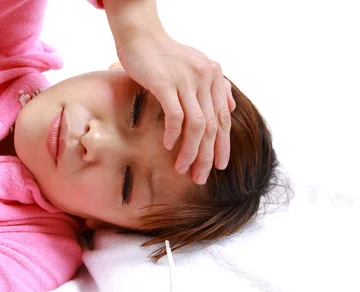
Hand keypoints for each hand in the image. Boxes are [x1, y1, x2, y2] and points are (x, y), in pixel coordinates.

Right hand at [103, 2, 235, 184]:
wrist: (140, 35)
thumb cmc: (163, 53)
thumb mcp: (195, 67)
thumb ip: (214, 85)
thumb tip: (231, 105)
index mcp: (214, 76)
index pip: (223, 118)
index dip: (222, 144)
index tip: (218, 165)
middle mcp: (205, 77)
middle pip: (212, 126)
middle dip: (207, 155)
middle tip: (200, 176)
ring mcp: (186, 80)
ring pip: (197, 125)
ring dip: (190, 151)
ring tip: (182, 168)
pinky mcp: (166, 82)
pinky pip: (175, 115)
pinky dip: (174, 134)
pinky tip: (168, 146)